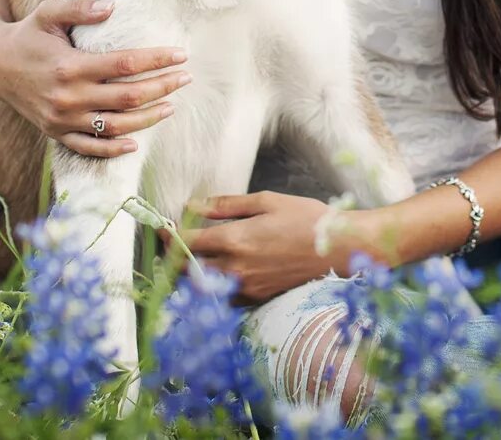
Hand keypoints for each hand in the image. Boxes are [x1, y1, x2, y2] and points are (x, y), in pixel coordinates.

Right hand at [0, 0, 191, 156]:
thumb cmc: (28, 34)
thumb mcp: (48, 13)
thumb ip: (80, 8)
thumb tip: (112, 7)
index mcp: (70, 66)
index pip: (125, 65)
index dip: (156, 60)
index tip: (181, 54)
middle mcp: (68, 97)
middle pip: (128, 97)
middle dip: (162, 87)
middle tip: (186, 77)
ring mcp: (62, 119)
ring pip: (115, 126)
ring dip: (148, 118)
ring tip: (171, 105)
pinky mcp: (56, 132)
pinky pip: (89, 147)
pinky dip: (113, 149)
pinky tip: (135, 144)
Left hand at [179, 192, 388, 304]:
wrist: (339, 249)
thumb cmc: (306, 219)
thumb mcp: (266, 201)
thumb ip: (226, 205)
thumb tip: (193, 206)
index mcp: (235, 240)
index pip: (186, 243)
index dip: (167, 235)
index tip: (161, 227)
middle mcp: (236, 269)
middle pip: (186, 272)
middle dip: (173, 258)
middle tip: (171, 245)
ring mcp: (246, 288)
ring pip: (202, 289)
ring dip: (190, 276)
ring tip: (190, 259)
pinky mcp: (257, 299)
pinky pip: (223, 298)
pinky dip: (212, 288)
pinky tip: (216, 273)